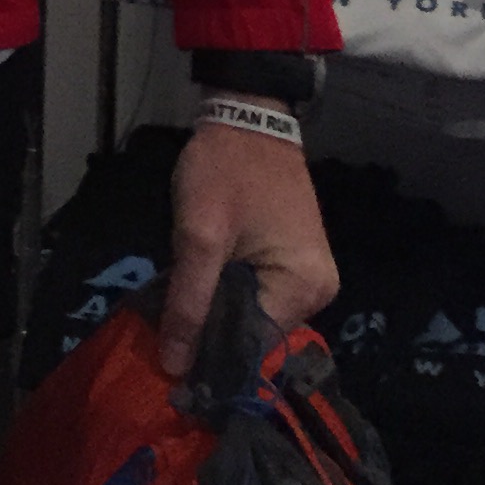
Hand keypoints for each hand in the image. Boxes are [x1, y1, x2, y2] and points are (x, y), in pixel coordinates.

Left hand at [159, 120, 337, 377]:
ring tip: (178, 316)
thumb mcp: (198, 235)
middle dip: (211, 334)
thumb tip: (176, 368)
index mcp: (304, 289)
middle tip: (166, 337)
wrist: (245, 115)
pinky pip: (258, 293)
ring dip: (218, 313)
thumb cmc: (224, 171)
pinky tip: (200, 292)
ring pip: (254, 314)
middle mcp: (318, 292)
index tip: (171, 367)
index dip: (209, 356)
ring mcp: (309, 276)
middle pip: (255, 332)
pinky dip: (229, 294)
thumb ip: (189, 302)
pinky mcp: (294, 261)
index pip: (252, 345)